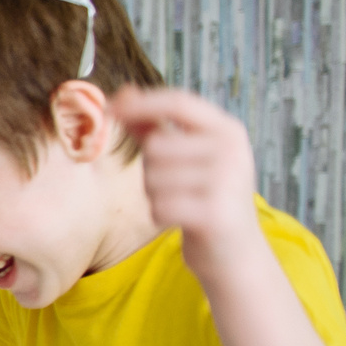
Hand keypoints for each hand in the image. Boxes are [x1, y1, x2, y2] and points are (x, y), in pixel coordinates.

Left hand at [115, 88, 260, 268]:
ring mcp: (227, 181)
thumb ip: (153, 126)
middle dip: (149, 170)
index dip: (140, 104)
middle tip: (173, 188)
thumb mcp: (186, 156)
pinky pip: (159, 207)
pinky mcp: (215, 214)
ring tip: (180, 203)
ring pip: (154, 178)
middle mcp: (232, 150)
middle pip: (156, 146)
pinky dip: (159, 216)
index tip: (109, 108)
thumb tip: (123, 93)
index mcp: (227, 130)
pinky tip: (180, 220)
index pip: (178, 102)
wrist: (236, 252)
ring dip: (154, 195)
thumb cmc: (204, 198)